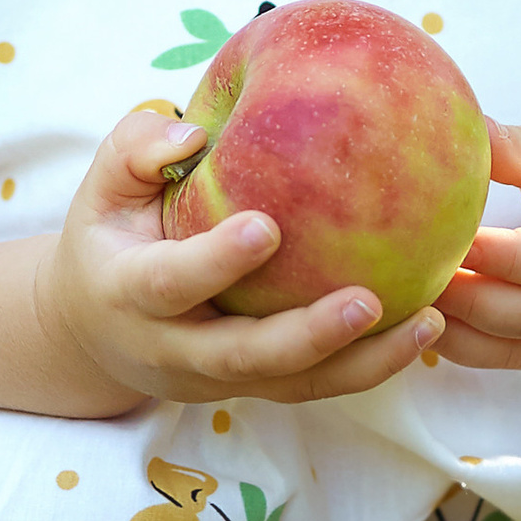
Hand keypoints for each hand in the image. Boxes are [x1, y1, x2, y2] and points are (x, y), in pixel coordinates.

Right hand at [33, 109, 444, 412]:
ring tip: (429, 322)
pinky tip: (426, 326)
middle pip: (246, 357)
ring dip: (363, 362)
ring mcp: (219, 378)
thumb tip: (195, 133)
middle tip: (368, 302)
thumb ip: (136, 150)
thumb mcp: (100, 187)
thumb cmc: (107, 237)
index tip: (267, 227)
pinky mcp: (255, 388)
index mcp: (130, 294)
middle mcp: (175, 349)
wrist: (91, 330)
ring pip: (294, 384)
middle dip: (309, 335)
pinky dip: (371, 362)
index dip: (216, 262)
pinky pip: (317, 384)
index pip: (171, 283)